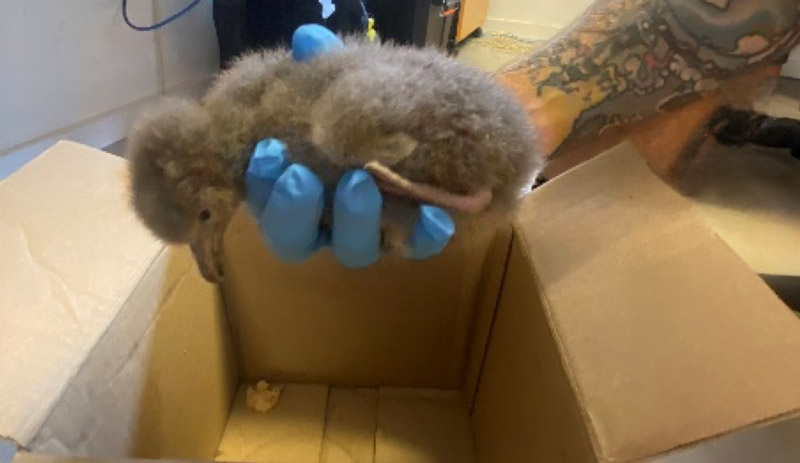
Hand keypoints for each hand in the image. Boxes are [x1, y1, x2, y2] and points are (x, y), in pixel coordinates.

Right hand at [243, 25, 454, 267]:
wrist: (446, 123)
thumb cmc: (380, 101)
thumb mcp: (356, 78)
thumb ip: (330, 68)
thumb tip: (309, 42)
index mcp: (296, 186)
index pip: (264, 201)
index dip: (260, 185)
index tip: (267, 152)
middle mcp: (326, 219)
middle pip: (294, 239)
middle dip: (293, 210)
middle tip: (300, 176)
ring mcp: (370, 233)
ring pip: (352, 249)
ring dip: (353, 219)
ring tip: (360, 181)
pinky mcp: (413, 237)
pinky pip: (416, 246)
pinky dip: (424, 234)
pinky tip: (435, 214)